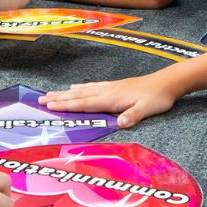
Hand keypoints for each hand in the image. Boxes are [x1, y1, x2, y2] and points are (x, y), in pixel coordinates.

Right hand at [43, 72, 177, 129]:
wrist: (167, 82)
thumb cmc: (158, 97)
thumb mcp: (148, 109)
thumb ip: (133, 116)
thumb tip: (120, 124)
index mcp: (112, 98)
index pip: (85, 103)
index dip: (67, 105)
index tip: (49, 105)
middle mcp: (107, 91)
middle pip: (78, 96)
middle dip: (58, 98)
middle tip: (39, 99)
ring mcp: (109, 88)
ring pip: (82, 91)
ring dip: (65, 93)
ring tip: (49, 94)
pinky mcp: (114, 87)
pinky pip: (91, 87)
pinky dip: (79, 88)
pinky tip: (74, 88)